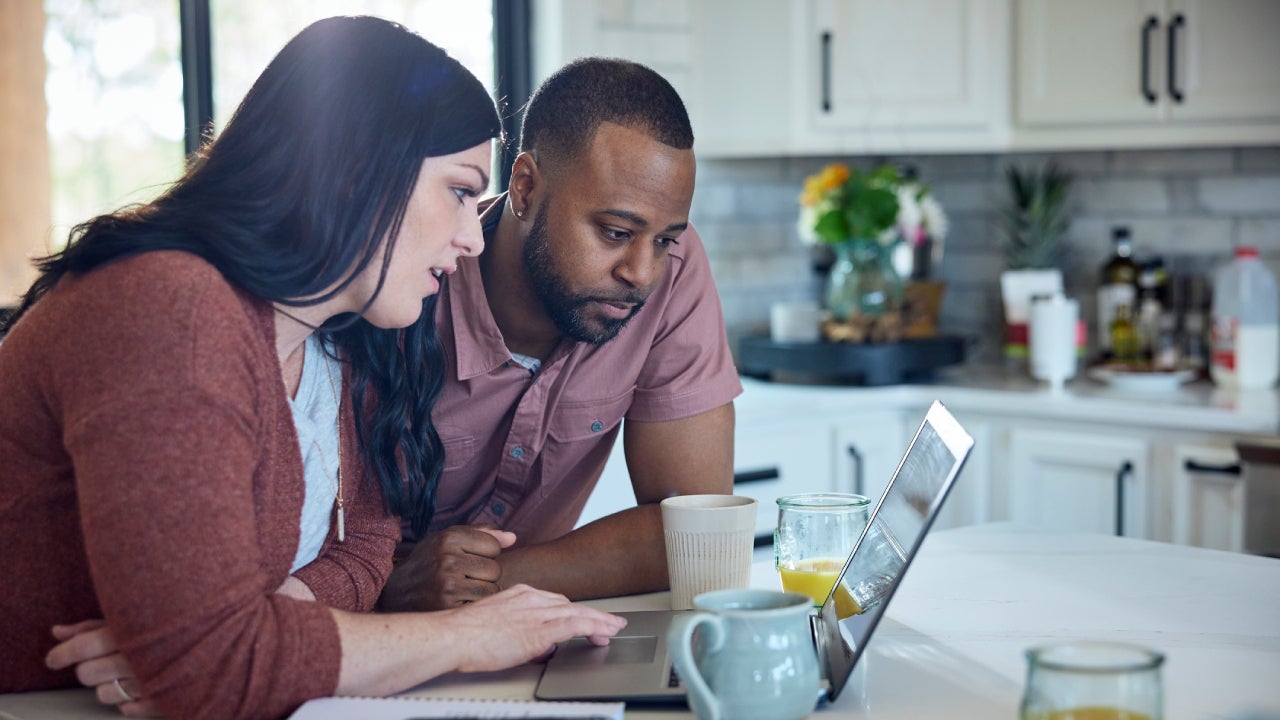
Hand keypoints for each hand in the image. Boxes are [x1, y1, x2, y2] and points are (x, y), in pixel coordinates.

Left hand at [45, 620, 161, 716]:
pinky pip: (127, 710)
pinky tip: (142, 685)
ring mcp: (151, 682)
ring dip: (110, 686)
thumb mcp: (130, 619)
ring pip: (103, 695)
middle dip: (89, 668)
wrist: (223, 642)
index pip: (84, 645)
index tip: (54, 659)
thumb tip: (57, 632)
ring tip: (127, 673)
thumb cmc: (164, 629)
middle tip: (105, 660)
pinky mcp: (161, 701)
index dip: (63, 653)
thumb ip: (92, 626)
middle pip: (87, 674)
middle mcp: (139, 658)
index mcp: (132, 632)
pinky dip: (130, 700)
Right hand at [380, 525, 515, 610]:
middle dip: (485, 575)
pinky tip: (460, 602)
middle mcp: (447, 558)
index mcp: (448, 538)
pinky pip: (481, 606)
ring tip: (463, 590)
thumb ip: (481, 534)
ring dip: (482, 592)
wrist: (394, 593)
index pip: (493, 546)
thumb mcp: (446, 540)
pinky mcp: (447, 606)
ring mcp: (447, 583)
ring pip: (491, 589)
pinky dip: (475, 606)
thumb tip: (513, 538)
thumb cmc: (428, 563)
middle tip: (466, 578)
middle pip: (495, 569)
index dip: (486, 554)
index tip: (470, 559)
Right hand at [440, 584, 626, 672]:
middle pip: (570, 605)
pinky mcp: (541, 629)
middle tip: (608, 623)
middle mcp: (531, 598)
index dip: (573, 611)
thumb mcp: (495, 624)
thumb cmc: (464, 635)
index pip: (554, 601)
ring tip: (614, 628)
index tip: (583, 616)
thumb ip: (518, 631)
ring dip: (600, 621)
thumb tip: (538, 646)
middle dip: (591, 615)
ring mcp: (537, 612)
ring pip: (579, 613)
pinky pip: (577, 625)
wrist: (453, 636)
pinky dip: (594, 627)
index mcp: (519, 595)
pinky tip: (604, 633)